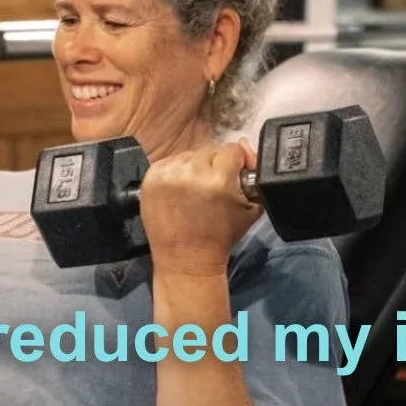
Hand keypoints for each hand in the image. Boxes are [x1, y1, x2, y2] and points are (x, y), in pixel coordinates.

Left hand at [139, 139, 260, 275]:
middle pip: (210, 150)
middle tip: (215, 187)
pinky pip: (170, 163)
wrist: (187, 260)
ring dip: (196, 168)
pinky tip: (180, 192)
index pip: (233, 149)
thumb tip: (244, 145)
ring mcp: (168, 174)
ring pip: (189, 155)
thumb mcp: (251, 208)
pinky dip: (177, 173)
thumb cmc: (222, 237)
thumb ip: (254, 176)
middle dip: (216, 165)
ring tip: (196, 191)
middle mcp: (192, 172)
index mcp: (219, 179)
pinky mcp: (151, 179)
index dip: (238, 162)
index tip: (236, 175)